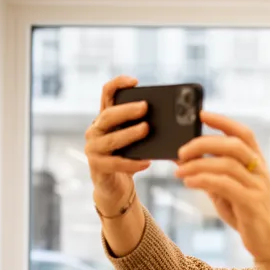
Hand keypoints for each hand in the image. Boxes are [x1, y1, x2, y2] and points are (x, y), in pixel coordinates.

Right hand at [84, 76, 152, 214]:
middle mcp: (95, 130)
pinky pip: (115, 163)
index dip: (118, 84)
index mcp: (105, 118)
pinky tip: (147, 162)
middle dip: (127, 110)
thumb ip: (147, 128)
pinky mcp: (96, 166)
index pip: (107, 94)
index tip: (134, 81)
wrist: (116, 187)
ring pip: (111, 139)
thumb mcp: (137, 141)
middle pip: (108, 115)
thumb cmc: (129, 158)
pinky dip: (132, 162)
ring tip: (146, 129)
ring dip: (129, 133)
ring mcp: (93, 148)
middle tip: (145, 107)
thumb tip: (177, 123)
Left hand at [174, 111, 269, 260]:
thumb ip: (210, 174)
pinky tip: (190, 183)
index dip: (223, 121)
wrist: (267, 241)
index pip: (244, 134)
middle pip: (233, 145)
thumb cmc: (245, 213)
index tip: (201, 114)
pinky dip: (204, 180)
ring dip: (199, 165)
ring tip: (179, 170)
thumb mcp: (225, 190)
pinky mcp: (252, 203)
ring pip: (228, 165)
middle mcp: (260, 171)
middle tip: (181, 151)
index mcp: (257, 162)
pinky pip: (226, 185)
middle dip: (204, 144)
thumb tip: (182, 159)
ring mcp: (258, 186)